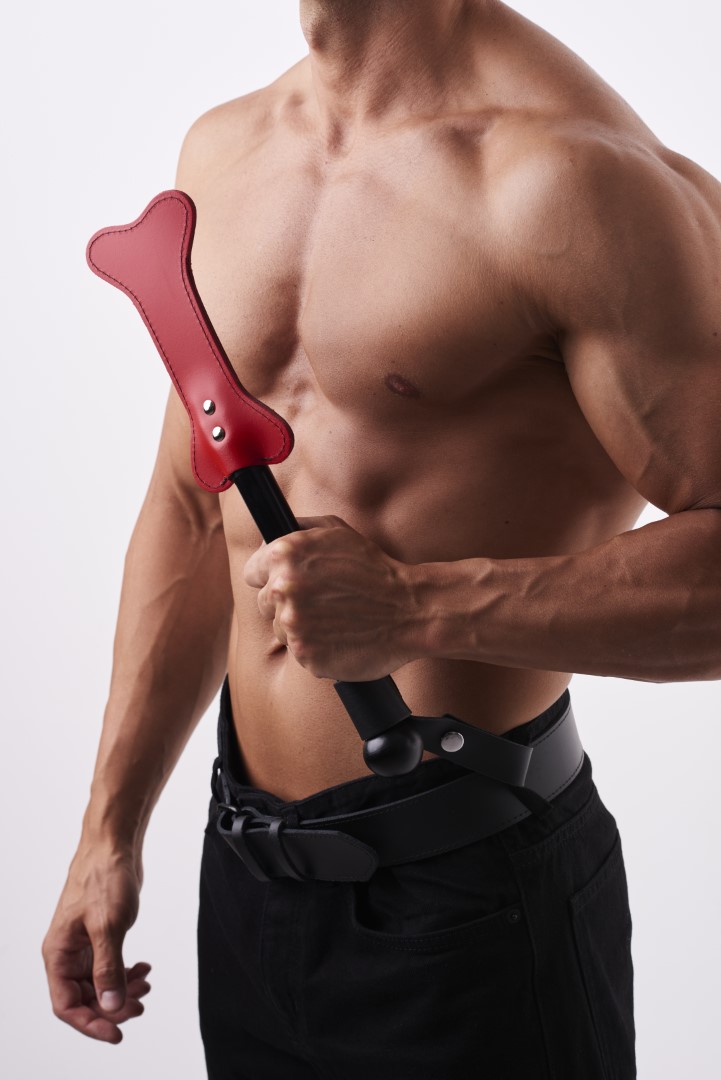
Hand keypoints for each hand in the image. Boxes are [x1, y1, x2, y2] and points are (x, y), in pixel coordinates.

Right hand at [42, 845, 150, 1042]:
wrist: (114, 845)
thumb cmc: (103, 878)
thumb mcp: (108, 927)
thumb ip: (108, 970)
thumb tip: (111, 1006)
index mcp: (58, 953)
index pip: (66, 1005)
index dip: (91, 1023)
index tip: (117, 1032)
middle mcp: (66, 952)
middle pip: (84, 998)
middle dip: (113, 1006)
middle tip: (141, 1005)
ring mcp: (83, 944)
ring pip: (99, 982)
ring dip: (123, 989)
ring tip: (147, 984)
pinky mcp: (100, 934)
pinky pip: (109, 965)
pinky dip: (127, 971)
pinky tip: (144, 967)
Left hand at [243, 515, 423, 680]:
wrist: (408, 609)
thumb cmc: (373, 568)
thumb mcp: (335, 530)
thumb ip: (297, 528)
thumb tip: (269, 536)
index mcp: (284, 555)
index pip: (252, 572)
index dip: (270, 577)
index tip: (289, 582)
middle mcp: (283, 588)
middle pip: (264, 603)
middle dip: (287, 602)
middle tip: (321, 601)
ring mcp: (294, 624)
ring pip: (280, 630)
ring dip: (301, 627)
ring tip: (334, 618)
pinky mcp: (306, 655)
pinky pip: (299, 652)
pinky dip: (316, 647)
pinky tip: (339, 635)